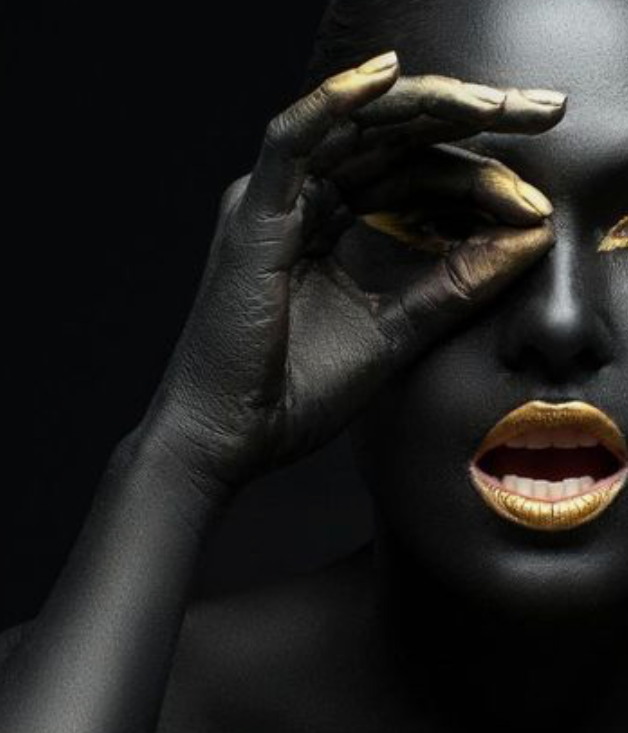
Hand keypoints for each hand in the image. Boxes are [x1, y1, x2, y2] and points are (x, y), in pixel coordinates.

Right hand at [145, 52, 564, 496]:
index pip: (407, 178)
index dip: (473, 178)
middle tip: (539, 113)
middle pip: (389, 142)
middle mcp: (300, 204)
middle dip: (465, 121)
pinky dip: (334, 105)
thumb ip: (457, 282)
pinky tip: (385, 77)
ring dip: (424, 106)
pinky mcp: (251, 216)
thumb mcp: (397, 329)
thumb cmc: (296, 391)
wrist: (230, 438)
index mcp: (326, 228)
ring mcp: (272, 204)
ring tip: (495, 103)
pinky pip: (292, 142)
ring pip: (353, 129)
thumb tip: (531, 235)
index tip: (534, 204)